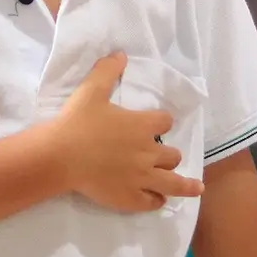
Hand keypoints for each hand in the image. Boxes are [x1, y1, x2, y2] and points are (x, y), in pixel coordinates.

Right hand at [53, 53, 203, 211]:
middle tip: (160, 155)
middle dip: (168, 154)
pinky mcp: (130, 197)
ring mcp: (141, 178)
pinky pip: (152, 202)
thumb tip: (121, 54)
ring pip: (173, 183)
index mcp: (142, 126)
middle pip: (172, 154)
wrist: (61, 156)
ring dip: (185, 184)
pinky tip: (159, 199)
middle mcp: (148, 153)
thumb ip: (108, 71)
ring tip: (196, 188)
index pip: (165, 122)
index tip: (157, 124)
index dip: (161, 122)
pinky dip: (157, 200)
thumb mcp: (91, 90)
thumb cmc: (78, 122)